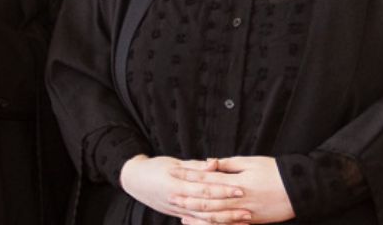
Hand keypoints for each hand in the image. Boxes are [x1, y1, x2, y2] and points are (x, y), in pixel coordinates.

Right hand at [119, 155, 245, 221]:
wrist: (134, 181)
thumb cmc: (155, 168)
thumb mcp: (173, 163)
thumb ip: (196, 166)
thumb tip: (215, 163)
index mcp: (177, 185)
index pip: (204, 189)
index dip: (223, 190)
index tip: (241, 189)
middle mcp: (178, 200)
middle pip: (207, 208)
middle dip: (229, 209)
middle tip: (248, 209)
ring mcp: (178, 211)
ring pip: (205, 220)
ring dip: (225, 221)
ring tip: (244, 219)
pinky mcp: (180, 216)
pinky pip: (199, 224)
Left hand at [172, 156, 294, 223]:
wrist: (301, 190)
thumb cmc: (276, 172)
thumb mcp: (252, 162)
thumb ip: (229, 164)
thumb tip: (209, 162)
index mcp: (237, 181)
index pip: (206, 177)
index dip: (188, 174)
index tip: (173, 171)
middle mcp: (238, 199)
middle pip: (206, 198)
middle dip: (186, 197)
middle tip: (169, 194)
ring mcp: (244, 213)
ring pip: (215, 215)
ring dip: (196, 213)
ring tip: (180, 211)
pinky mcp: (251, 221)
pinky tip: (202, 223)